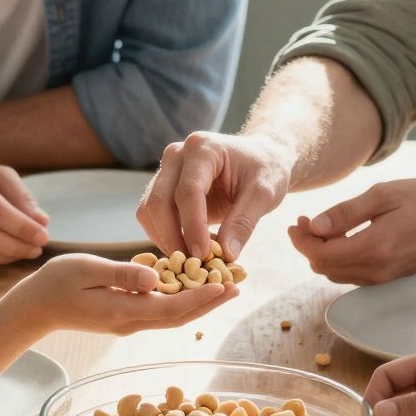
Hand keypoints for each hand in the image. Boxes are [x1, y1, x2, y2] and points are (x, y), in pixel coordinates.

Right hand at [22, 254, 238, 335]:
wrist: (35, 307)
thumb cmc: (56, 283)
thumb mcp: (87, 270)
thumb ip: (122, 274)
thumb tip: (156, 278)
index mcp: (123, 311)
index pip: (171, 308)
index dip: (200, 298)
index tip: (223, 285)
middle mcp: (130, 322)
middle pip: (179, 317)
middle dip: (209, 304)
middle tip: (237, 287)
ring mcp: (128, 323)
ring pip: (172, 317)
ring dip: (199, 304)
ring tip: (224, 288)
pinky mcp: (125, 317)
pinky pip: (160, 312)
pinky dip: (182, 302)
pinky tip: (193, 288)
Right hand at [138, 130, 292, 261]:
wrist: (260, 158)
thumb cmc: (266, 170)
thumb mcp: (265, 193)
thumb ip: (244, 222)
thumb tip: (226, 255)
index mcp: (203, 148)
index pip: (188, 192)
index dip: (193, 227)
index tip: (203, 256)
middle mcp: (177, 155)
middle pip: (159, 201)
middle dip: (172, 238)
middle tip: (192, 266)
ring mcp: (166, 170)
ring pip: (149, 211)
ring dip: (165, 240)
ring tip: (192, 261)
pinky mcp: (163, 187)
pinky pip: (152, 216)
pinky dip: (166, 237)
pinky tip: (189, 249)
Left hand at [287, 178, 415, 281]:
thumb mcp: (385, 194)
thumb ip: (347, 212)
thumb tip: (315, 226)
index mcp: (374, 249)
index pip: (321, 254)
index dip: (301, 239)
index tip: (297, 221)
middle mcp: (376, 271)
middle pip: (324, 268)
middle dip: (308, 245)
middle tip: (305, 221)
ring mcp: (383, 279)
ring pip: (335, 274)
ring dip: (322, 253)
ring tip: (320, 227)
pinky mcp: (388, 278)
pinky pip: (351, 274)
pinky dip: (338, 258)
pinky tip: (341, 237)